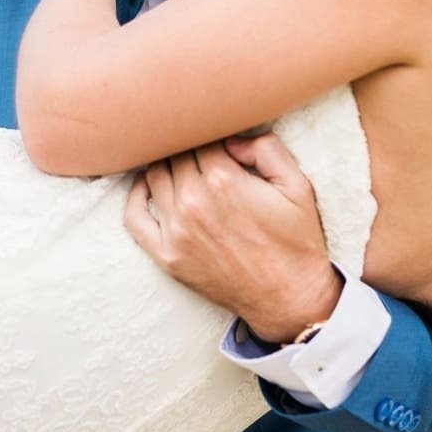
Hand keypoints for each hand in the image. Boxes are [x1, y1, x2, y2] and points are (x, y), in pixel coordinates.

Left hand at [124, 134, 340, 343]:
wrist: (289, 297)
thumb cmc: (295, 241)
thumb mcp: (298, 186)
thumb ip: (267, 149)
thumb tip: (231, 139)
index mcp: (224, 180)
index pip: (200, 138)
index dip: (210, 134)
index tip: (218, 141)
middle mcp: (194, 202)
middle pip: (175, 154)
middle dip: (189, 149)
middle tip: (202, 154)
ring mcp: (176, 231)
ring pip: (154, 176)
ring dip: (166, 166)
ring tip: (182, 167)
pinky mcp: (166, 256)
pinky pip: (134, 218)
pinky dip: (136, 196)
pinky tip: (148, 187)